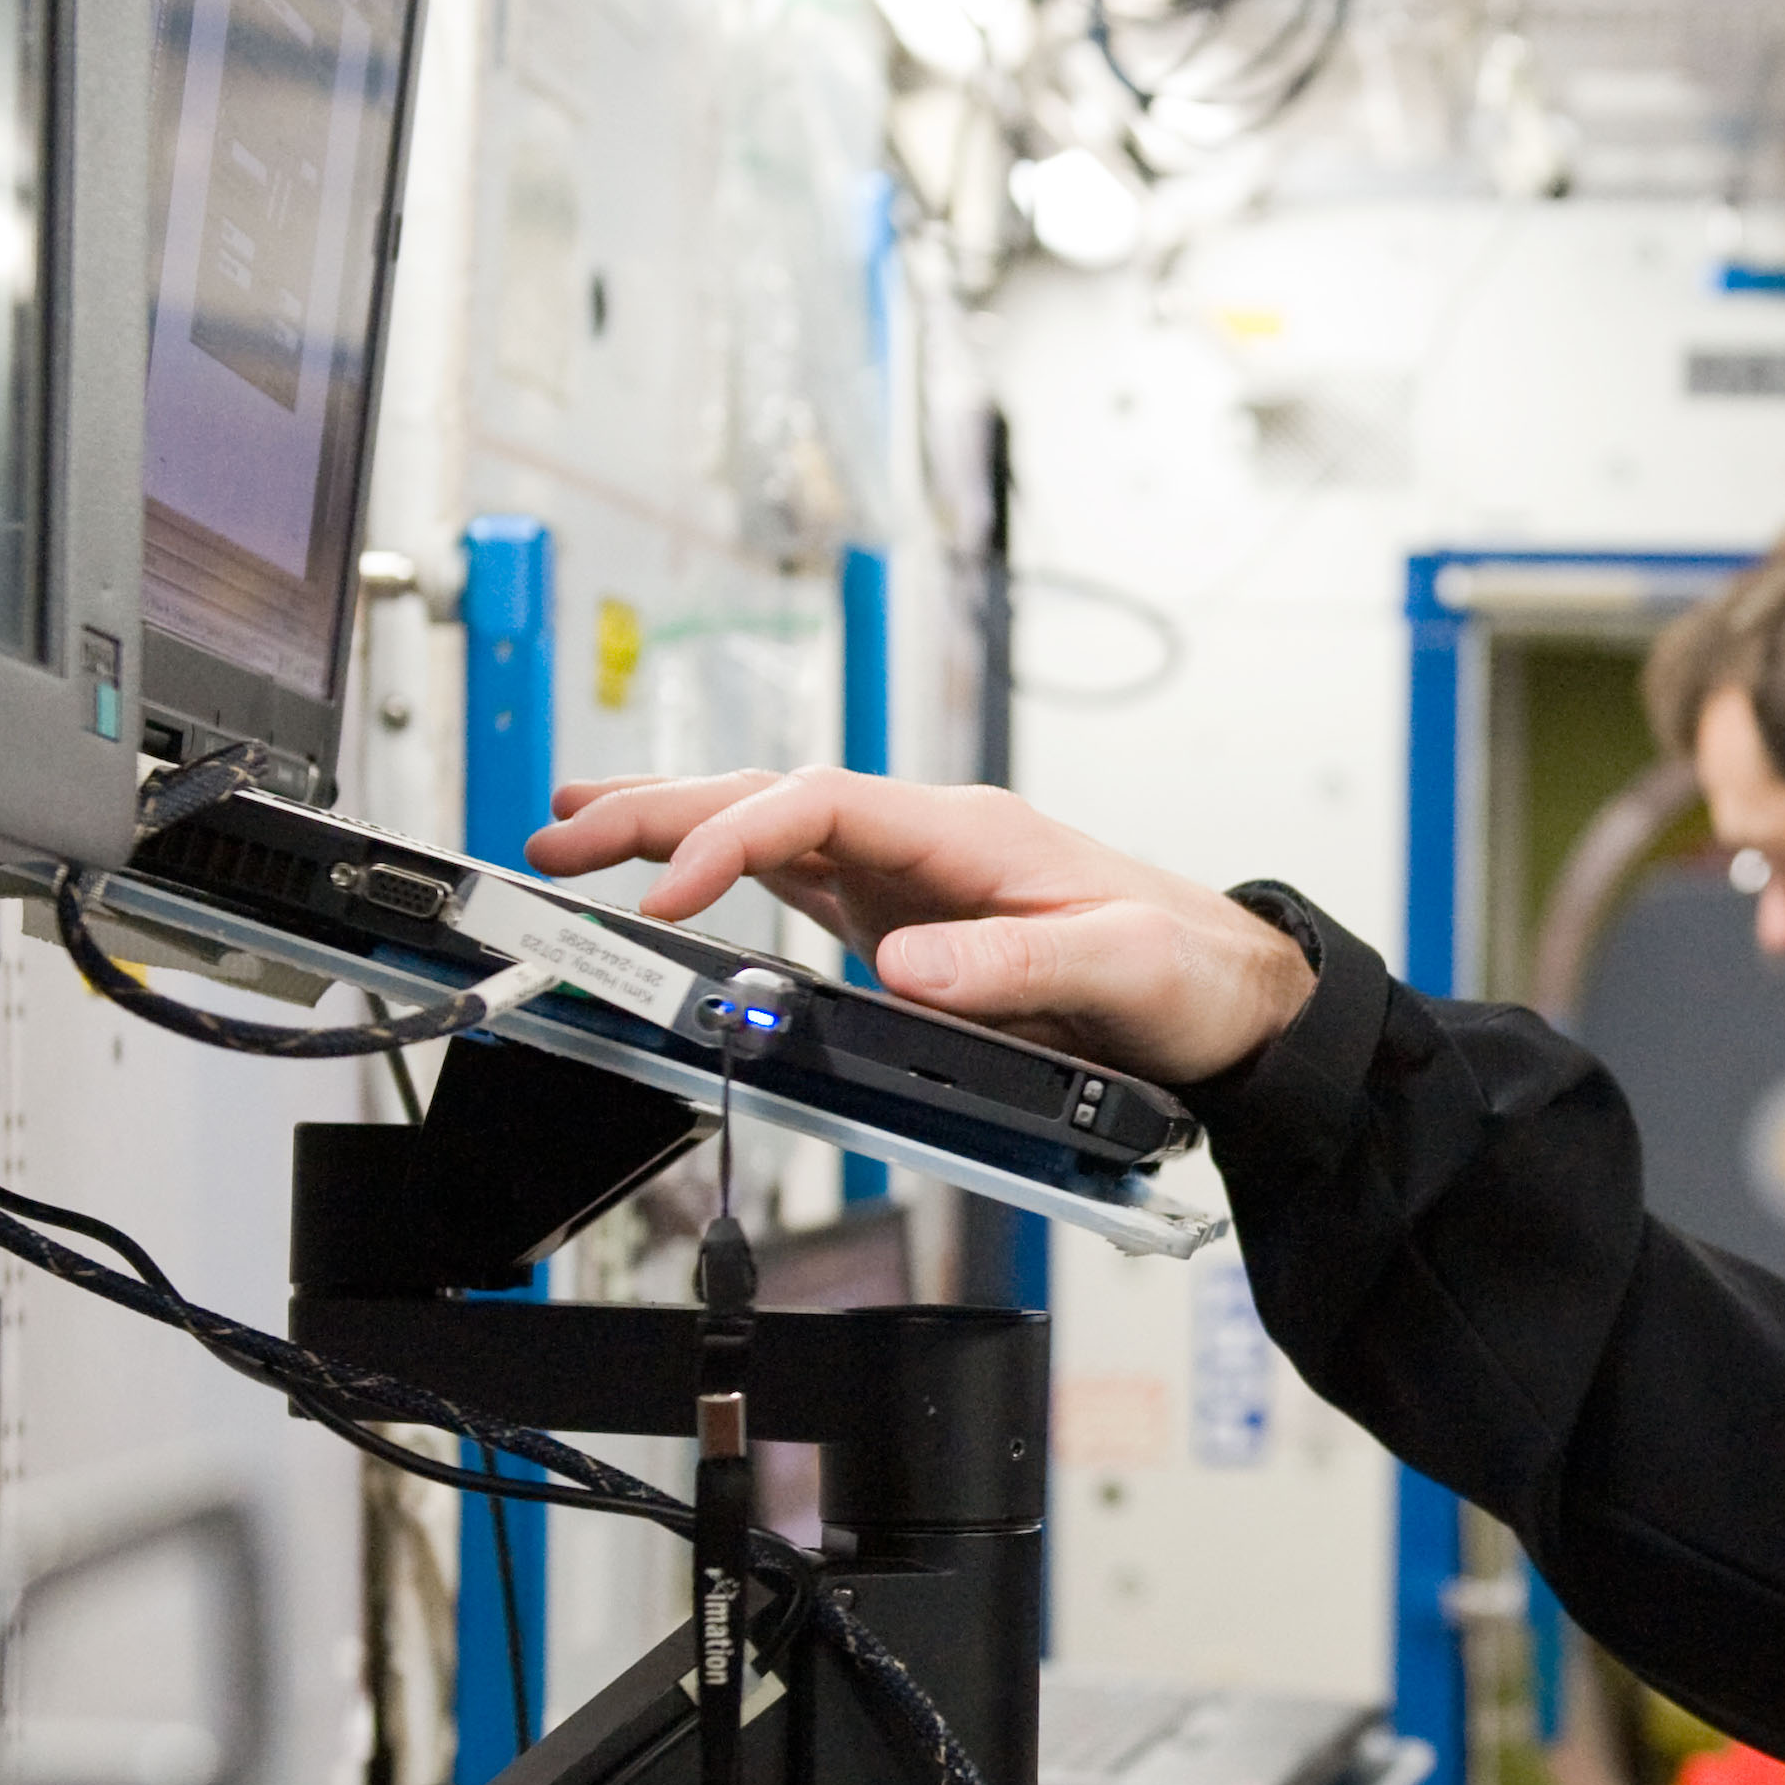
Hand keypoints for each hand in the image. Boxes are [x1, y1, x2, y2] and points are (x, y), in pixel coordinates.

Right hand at [529, 768, 1319, 1087]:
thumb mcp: (1112, 968)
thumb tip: (901, 966)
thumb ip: (1007, 971)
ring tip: (572, 828)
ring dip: (674, 823)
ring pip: (770, 825)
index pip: (820, 806)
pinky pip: (796, 873)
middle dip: (660, 808)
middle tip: (559, 832)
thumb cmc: (1183, 967)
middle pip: (772, 797)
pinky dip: (722, 866)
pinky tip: (670, 874)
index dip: (733, 839)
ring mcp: (910, 872)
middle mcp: (928, 837)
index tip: (669, 892)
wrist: (1225, 987)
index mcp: (968, 831)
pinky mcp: (905, 912)